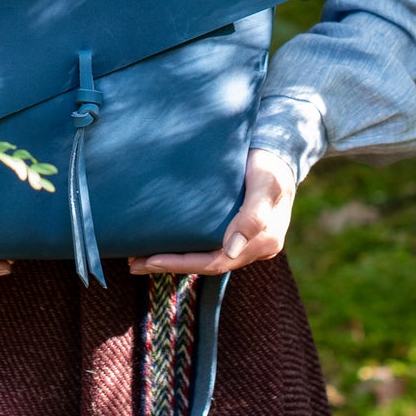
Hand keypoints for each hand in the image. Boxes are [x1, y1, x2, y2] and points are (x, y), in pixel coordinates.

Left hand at [128, 147, 296, 276]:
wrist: (280, 150)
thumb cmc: (271, 164)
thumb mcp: (266, 184)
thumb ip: (253, 215)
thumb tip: (231, 249)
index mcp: (264, 241)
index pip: (216, 262)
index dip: (182, 264)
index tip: (152, 260)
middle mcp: (254, 247)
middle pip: (207, 264)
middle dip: (171, 265)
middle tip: (135, 263)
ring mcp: (246, 240)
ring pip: (206, 257)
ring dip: (175, 260)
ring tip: (141, 258)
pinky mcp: (237, 230)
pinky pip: (209, 245)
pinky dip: (186, 248)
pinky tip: (165, 244)